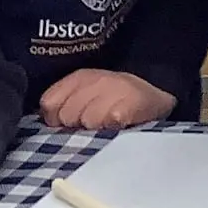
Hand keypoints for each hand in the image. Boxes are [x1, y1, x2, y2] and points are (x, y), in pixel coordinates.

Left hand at [40, 69, 177, 131]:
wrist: (158, 88)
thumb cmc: (117, 98)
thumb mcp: (88, 93)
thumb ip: (66, 104)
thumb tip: (50, 123)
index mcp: (79, 77)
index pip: (49, 103)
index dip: (55, 119)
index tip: (69, 125)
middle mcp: (93, 80)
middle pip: (66, 115)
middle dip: (75, 125)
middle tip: (92, 126)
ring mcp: (112, 90)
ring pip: (87, 121)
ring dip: (95, 129)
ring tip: (106, 127)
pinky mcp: (129, 104)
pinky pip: (109, 123)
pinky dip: (112, 129)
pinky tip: (119, 128)